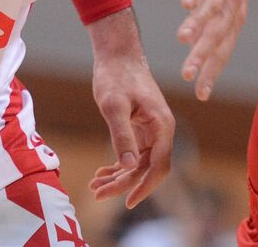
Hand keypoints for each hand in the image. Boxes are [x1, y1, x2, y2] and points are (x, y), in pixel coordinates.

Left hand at [86, 43, 174, 207]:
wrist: (117, 55)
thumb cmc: (116, 76)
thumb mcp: (114, 106)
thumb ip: (122, 135)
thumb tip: (128, 166)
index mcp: (162, 125)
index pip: (160, 165)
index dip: (145, 186)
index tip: (127, 202)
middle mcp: (161, 130)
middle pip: (148, 168)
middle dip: (124, 184)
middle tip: (97, 194)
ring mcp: (152, 129)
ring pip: (140, 163)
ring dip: (119, 177)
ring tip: (95, 186)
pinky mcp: (141, 127)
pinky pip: (134, 154)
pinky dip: (119, 165)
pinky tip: (101, 172)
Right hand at [178, 0, 257, 99]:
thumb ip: (212, 20)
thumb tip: (197, 45)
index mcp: (234, 15)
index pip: (223, 49)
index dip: (213, 71)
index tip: (201, 94)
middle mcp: (232, 2)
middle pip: (217, 33)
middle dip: (203, 56)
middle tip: (187, 77)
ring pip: (212, 7)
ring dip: (198, 23)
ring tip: (182, 40)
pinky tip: (184, 3)